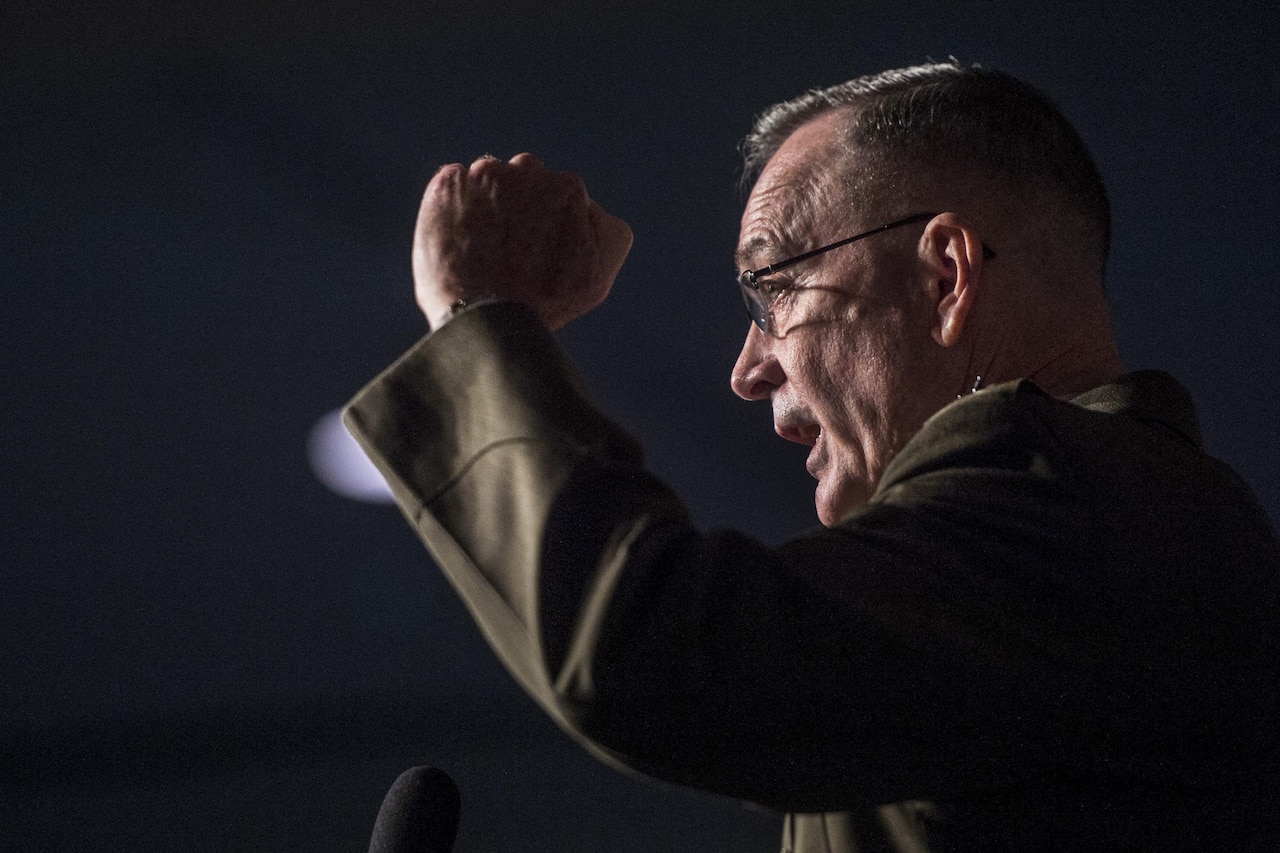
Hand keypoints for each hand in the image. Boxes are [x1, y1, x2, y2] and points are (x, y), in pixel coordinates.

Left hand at [412, 153, 632, 330]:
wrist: (486, 315)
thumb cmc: (547, 301)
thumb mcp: (600, 271)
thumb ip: (605, 229)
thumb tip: (586, 206)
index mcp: (568, 186)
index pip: (557, 194)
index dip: (549, 225)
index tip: (540, 253)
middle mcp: (528, 169)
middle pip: (523, 180)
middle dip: (518, 207)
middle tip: (511, 252)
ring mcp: (484, 174)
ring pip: (487, 181)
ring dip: (485, 204)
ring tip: (483, 249)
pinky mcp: (446, 184)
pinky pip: (451, 186)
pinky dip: (453, 207)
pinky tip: (459, 240)